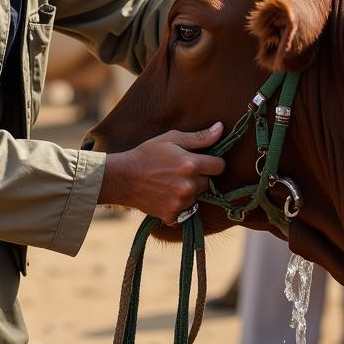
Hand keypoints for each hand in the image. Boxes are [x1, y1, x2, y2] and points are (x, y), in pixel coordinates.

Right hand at [97, 122, 225, 225]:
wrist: (122, 177)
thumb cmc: (146, 154)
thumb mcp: (171, 138)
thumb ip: (199, 137)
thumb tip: (221, 128)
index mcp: (191, 165)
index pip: (220, 166)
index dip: (212, 162)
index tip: (202, 161)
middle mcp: (189, 186)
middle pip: (208, 183)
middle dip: (199, 177)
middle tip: (180, 171)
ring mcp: (181, 203)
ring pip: (196, 198)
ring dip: (189, 192)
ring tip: (170, 183)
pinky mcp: (172, 216)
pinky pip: (185, 212)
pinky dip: (178, 206)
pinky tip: (165, 195)